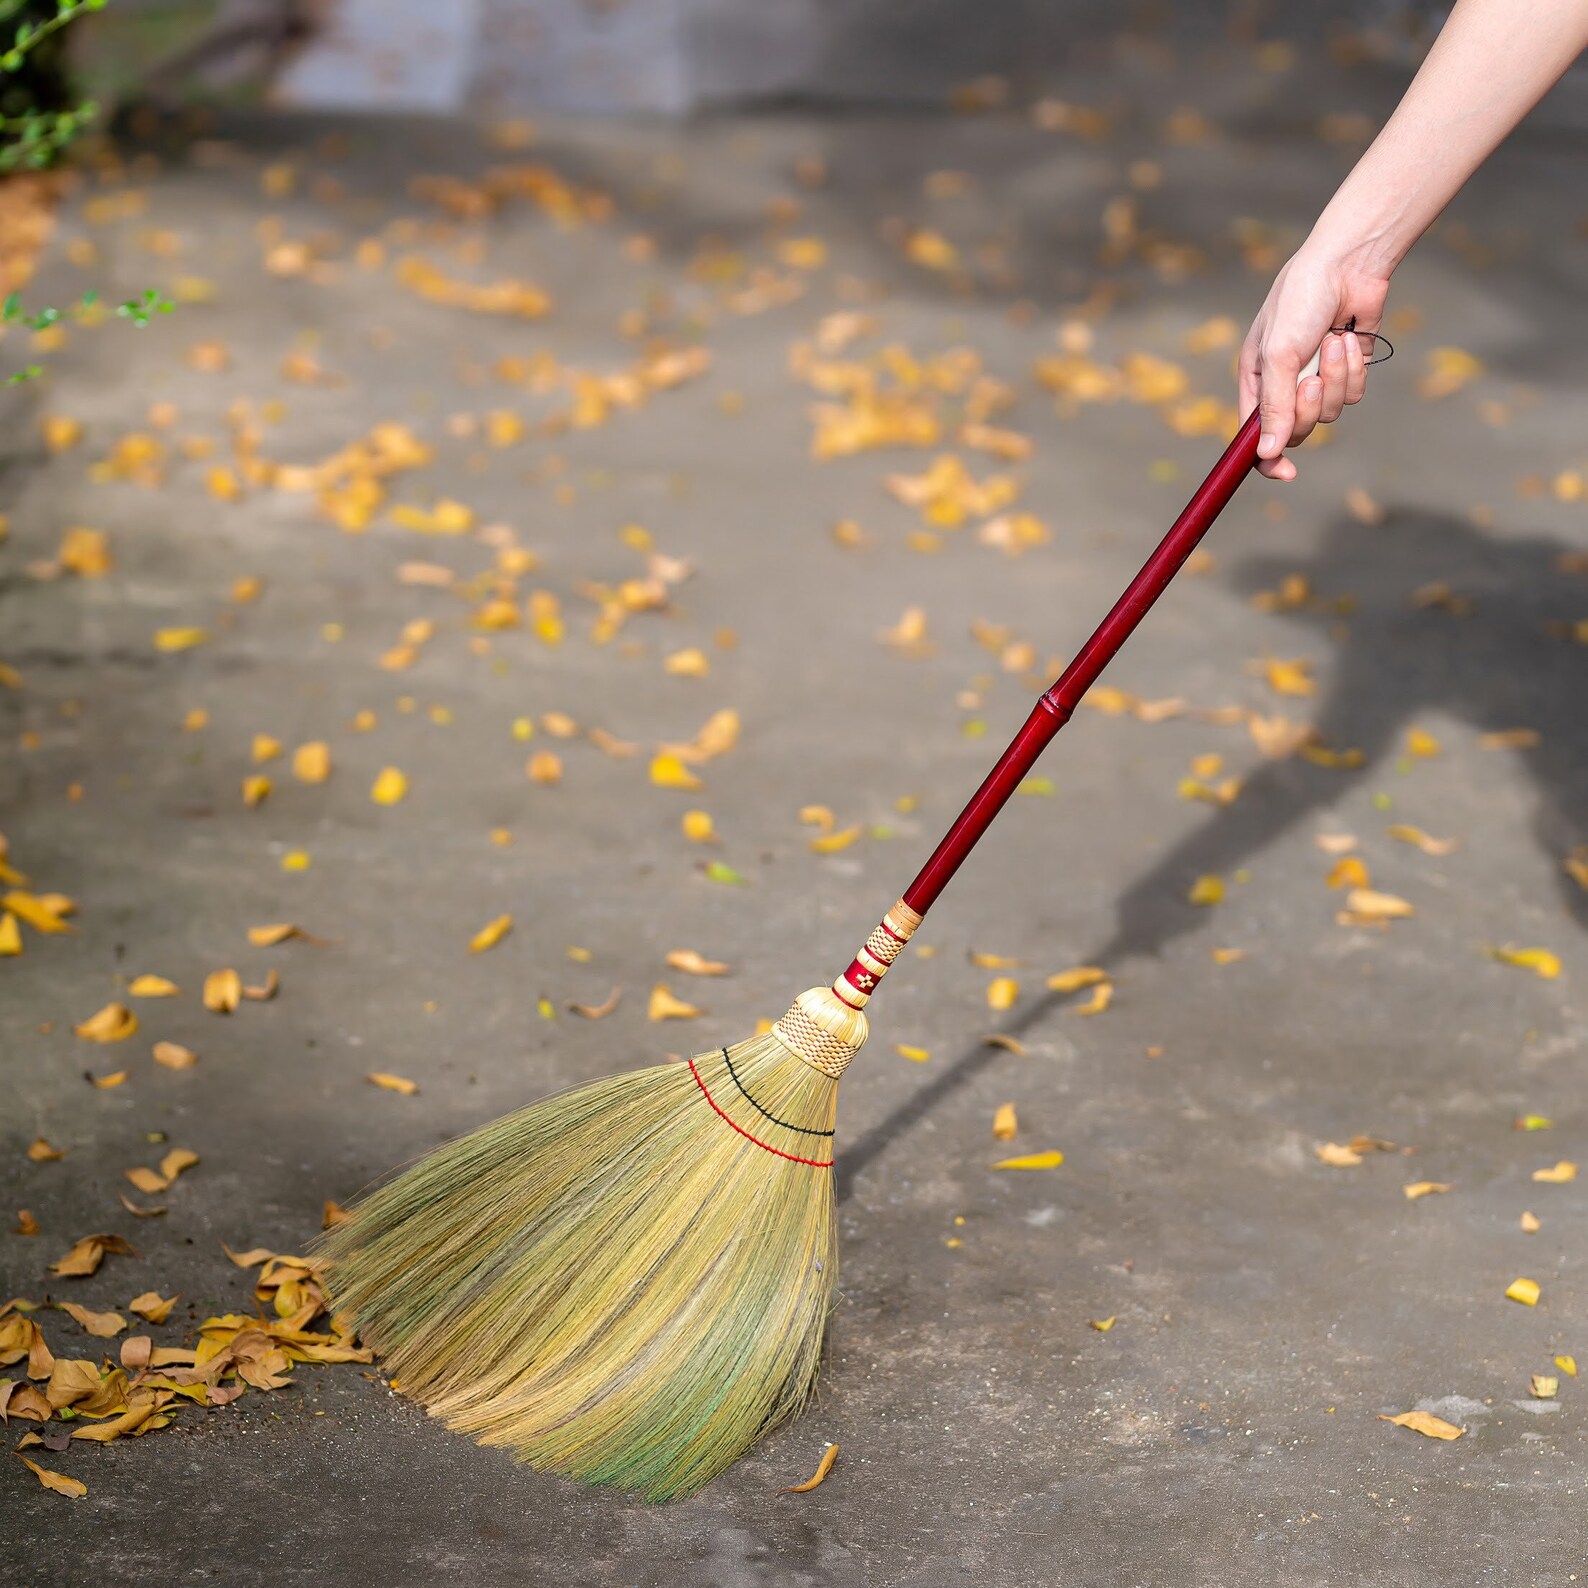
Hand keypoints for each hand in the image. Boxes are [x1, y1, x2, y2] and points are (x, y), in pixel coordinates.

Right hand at [1238, 245, 1389, 480]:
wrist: (1348, 263)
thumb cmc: (1301, 300)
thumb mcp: (1279, 354)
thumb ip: (1274, 406)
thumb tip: (1266, 453)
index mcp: (1256, 381)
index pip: (1255, 435)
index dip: (1267, 458)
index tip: (1286, 472)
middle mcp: (1285, 385)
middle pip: (1297, 429)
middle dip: (1310, 407)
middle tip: (1312, 380)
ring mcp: (1317, 379)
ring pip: (1330, 412)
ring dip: (1336, 379)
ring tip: (1336, 342)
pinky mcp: (1347, 371)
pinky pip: (1353, 394)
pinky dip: (1354, 370)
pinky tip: (1351, 339)